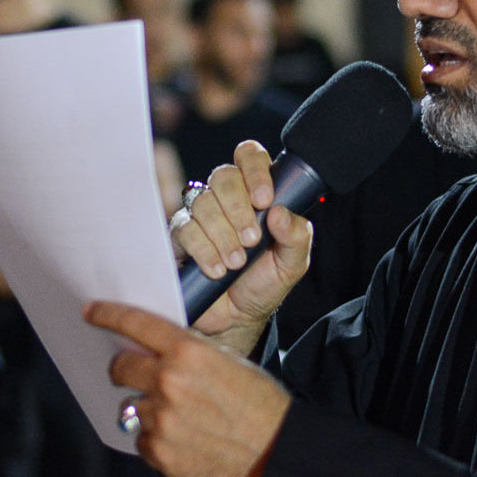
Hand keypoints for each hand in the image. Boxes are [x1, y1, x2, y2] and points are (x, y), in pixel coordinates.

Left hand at [95, 300, 291, 476]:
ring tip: (182, 418)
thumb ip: (189, 355)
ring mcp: (161, 420)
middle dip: (124, 369)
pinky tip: (184, 440)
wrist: (277, 455)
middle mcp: (169, 383)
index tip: (91, 312)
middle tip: (134, 375)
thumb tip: (157, 353)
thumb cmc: (261, 407)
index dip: (107, 315)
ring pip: (131, 407)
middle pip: (119, 368)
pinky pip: (142, 441)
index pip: (135, 324)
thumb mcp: (229, 362)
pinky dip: (156, 440)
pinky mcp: (159, 453)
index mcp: (188, 353)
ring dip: (148, 410)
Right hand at [171, 140, 311, 353]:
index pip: (249, 156)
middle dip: (238, 209)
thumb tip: (279, 212)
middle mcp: (226, 199)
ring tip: (236, 262)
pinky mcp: (180, 237)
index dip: (255, 170)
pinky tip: (217, 268)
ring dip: (222, 235)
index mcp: (256, 194)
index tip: (264, 200)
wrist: (235, 320)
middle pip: (223, 175)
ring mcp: (201, 215)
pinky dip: (203, 249)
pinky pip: (184, 228)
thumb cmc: (263, 285)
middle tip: (251, 241)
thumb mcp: (292, 264)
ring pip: (203, 202)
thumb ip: (296, 236)